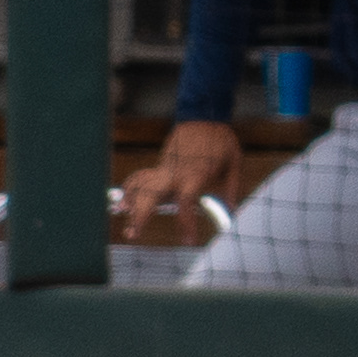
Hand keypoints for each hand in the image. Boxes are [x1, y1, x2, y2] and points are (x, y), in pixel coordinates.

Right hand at [116, 121, 242, 240]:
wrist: (203, 114)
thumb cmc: (220, 139)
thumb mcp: (234, 162)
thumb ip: (231, 188)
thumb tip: (232, 211)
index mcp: (194, 174)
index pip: (186, 201)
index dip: (185, 222)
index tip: (188, 242)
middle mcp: (175, 173)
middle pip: (151, 195)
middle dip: (140, 215)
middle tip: (132, 235)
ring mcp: (165, 168)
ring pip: (141, 187)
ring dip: (131, 206)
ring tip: (126, 227)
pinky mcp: (161, 165)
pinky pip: (142, 178)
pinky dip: (131, 190)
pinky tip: (123, 204)